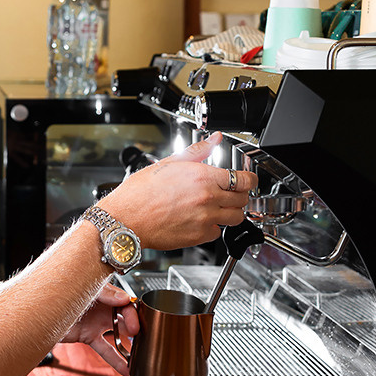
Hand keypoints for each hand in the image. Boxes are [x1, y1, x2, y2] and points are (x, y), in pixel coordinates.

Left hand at [60, 282, 138, 374]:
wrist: (40, 311)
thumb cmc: (61, 293)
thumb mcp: (84, 289)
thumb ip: (104, 293)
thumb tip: (124, 298)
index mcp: (105, 294)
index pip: (126, 304)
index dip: (133, 315)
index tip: (135, 326)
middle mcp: (104, 308)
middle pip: (126, 319)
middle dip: (136, 329)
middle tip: (141, 340)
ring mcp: (97, 323)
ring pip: (119, 336)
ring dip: (131, 347)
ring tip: (142, 357)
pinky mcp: (89, 337)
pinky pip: (106, 350)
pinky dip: (116, 361)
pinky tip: (126, 371)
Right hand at [100, 133, 257, 249]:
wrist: (125, 220)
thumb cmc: (139, 194)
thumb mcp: (168, 163)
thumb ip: (197, 151)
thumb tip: (214, 139)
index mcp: (202, 176)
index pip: (243, 179)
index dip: (249, 180)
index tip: (248, 181)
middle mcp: (208, 198)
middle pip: (243, 199)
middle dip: (240, 196)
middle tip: (230, 195)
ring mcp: (205, 219)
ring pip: (236, 218)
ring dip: (231, 213)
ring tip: (218, 208)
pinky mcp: (199, 236)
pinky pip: (217, 233)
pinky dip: (213, 228)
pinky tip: (199, 220)